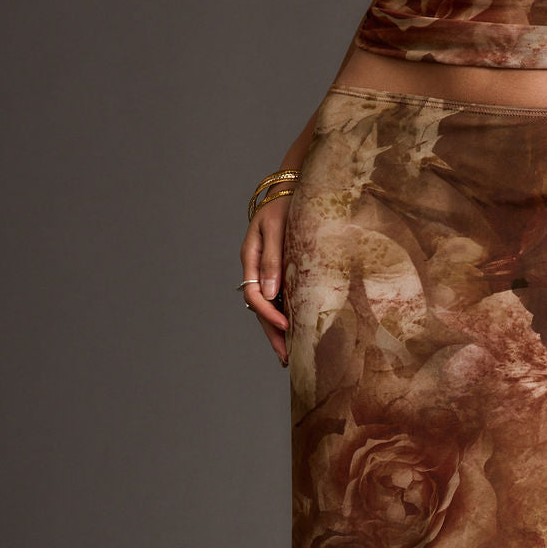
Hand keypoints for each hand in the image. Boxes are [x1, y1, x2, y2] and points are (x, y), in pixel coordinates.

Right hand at [240, 197, 291, 363]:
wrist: (292, 188)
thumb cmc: (285, 205)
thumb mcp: (277, 229)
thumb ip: (273, 260)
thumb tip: (270, 293)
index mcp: (251, 258)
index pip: (254, 294)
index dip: (269, 313)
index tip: (286, 326)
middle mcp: (257, 269)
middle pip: (260, 309)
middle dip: (272, 333)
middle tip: (286, 358)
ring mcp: (267, 273)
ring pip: (269, 308)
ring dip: (278, 331)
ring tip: (289, 355)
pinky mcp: (280, 273)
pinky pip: (280, 300)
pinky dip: (285, 318)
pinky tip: (295, 333)